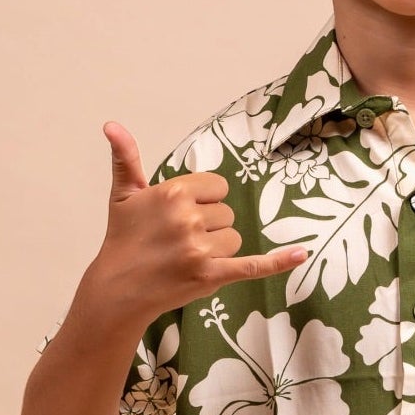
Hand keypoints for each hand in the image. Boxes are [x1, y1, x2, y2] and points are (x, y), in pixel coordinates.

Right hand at [93, 122, 308, 323]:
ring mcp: (201, 249)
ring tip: (186, 257)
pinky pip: (254, 265)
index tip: (181, 215)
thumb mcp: (124, 194)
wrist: (118, 289)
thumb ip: (126, 158)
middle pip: (226, 214)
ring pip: (234, 239)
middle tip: (178, 241)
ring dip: (217, 249)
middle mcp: (188, 218)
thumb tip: (112, 124)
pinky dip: (278, 262)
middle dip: (208, 227)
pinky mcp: (211, 276)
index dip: (203, 201)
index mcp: (173, 192)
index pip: (217, 186)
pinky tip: (303, 253)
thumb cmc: (123, 239)